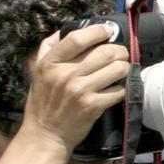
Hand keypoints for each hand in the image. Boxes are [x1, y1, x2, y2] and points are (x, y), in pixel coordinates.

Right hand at [18, 25, 129, 152]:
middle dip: (119, 51)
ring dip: (124, 68)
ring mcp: (80, 91)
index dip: (98, 31)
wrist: (45, 134)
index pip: (77, 38)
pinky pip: (119, 89)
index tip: (107, 31)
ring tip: (120, 70)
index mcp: (50, 63)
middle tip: (120, 54)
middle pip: (105, 52)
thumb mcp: (38, 71)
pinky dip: (122, 87)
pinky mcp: (93, 105)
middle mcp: (65, 75)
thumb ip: (49, 48)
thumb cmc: (44, 101)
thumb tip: (66, 29)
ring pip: (117, 68)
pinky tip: (116, 88)